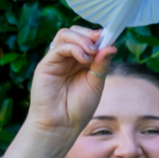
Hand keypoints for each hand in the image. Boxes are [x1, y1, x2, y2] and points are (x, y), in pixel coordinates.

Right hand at [18, 26, 115, 155]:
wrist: (61, 125)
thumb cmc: (78, 108)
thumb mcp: (96, 83)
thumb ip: (101, 64)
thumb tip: (112, 46)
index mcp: (81, 62)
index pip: (88, 39)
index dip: (98, 36)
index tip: (109, 37)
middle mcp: (68, 58)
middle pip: (75, 32)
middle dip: (89, 33)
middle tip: (100, 41)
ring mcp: (56, 60)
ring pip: (65, 34)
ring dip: (81, 38)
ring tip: (92, 51)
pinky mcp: (46, 64)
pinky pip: (59, 47)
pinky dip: (74, 48)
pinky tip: (84, 59)